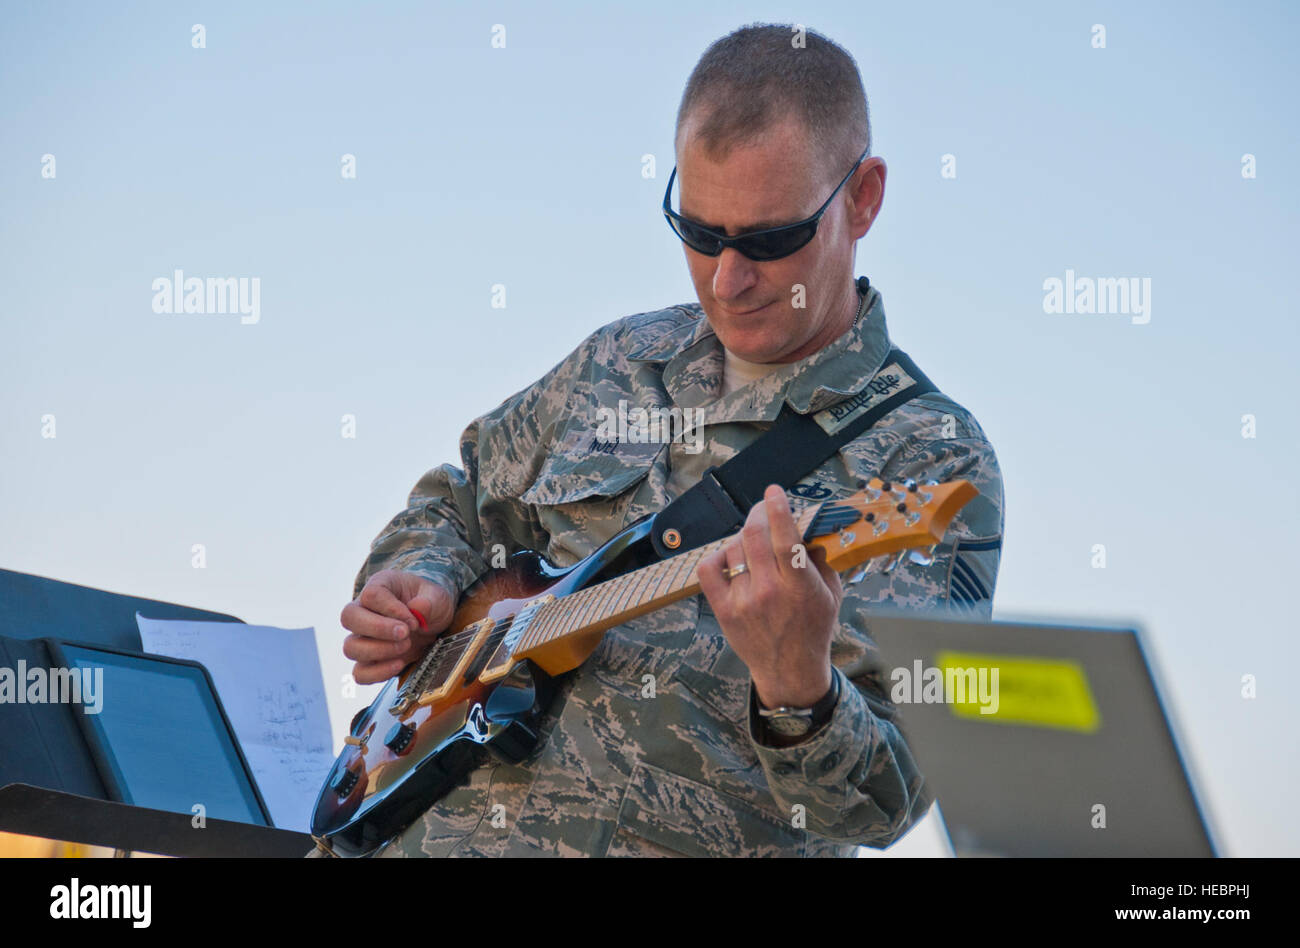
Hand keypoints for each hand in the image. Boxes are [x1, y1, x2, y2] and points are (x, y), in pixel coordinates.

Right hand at [340, 570, 454, 684]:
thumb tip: (418, 608)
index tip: (413, 620)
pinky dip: (377, 673)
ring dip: (379, 651)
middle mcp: (364, 611)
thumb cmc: (429, 603)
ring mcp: (363, 637)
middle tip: (406, 634)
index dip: (391, 609)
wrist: (432, 621)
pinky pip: (360, 673)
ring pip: (350, 647)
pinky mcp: (370, 660)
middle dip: (378, 629)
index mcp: (380, 587)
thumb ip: (431, 600)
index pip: (370, 595)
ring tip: (406, 646)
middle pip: (349, 618)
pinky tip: (400, 664)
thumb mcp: (437, 596)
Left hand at [697, 484, 842, 707]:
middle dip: (758, 512)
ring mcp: (743, 601)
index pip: (784, 537)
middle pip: (754, 535)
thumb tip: (808, 528)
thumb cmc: (812, 629)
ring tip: (754, 540)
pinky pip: (709, 569)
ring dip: (744, 535)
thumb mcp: (831, 594)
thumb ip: (821, 560)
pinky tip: (730, 557)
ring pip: (734, 548)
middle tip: (764, 508)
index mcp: (799, 586)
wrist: (790, 670)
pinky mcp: (723, 610)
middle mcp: (769, 591)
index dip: (777, 508)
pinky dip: (718, 555)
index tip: (774, 492)